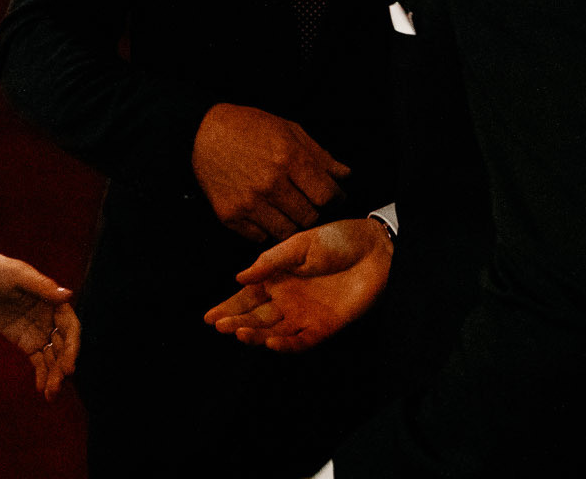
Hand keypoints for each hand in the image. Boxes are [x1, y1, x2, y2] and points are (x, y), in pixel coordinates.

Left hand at [0, 249, 80, 400]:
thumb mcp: (17, 275)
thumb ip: (42, 286)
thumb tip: (68, 295)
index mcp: (53, 300)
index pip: (70, 327)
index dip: (72, 347)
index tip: (69, 366)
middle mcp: (50, 317)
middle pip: (63, 345)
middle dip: (63, 366)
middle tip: (58, 385)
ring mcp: (38, 330)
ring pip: (53, 356)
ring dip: (55, 375)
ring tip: (51, 395)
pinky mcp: (25, 341)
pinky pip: (38, 360)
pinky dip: (42, 374)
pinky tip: (42, 390)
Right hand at [192, 103, 350, 243]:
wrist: (203, 133)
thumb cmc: (249, 128)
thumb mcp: (289, 130)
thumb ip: (320, 155)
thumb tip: (345, 175)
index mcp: (289, 158)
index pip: (326, 195)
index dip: (335, 197)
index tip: (332, 196)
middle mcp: (270, 184)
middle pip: (309, 217)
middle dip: (314, 211)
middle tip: (308, 202)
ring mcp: (249, 203)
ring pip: (286, 232)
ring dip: (291, 223)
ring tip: (288, 209)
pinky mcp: (230, 216)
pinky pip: (260, 237)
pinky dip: (266, 229)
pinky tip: (266, 213)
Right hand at [203, 216, 390, 354]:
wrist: (376, 249)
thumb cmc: (338, 240)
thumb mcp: (300, 243)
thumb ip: (270, 261)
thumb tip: (239, 277)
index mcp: (278, 278)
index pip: (247, 297)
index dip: (228, 307)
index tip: (209, 317)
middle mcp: (287, 300)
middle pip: (255, 318)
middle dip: (236, 323)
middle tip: (220, 326)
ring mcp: (305, 315)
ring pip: (273, 332)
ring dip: (255, 335)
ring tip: (238, 332)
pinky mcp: (324, 327)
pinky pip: (300, 342)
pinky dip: (284, 345)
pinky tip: (269, 342)